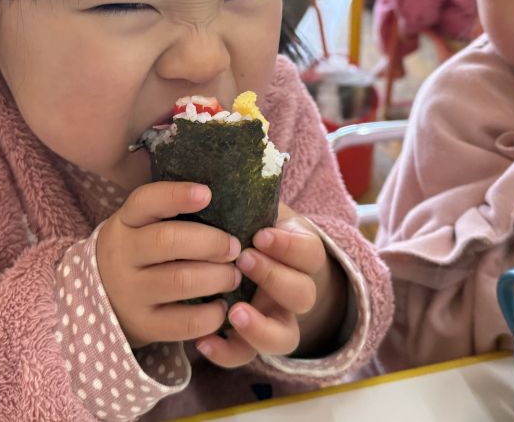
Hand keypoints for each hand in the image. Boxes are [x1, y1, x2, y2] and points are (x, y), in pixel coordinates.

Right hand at [97, 182, 241, 348]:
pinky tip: (221, 306)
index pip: (146, 201)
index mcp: (125, 223)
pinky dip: (212, 314)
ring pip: (181, 281)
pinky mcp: (143, 325)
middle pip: (168, 240)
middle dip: (211, 242)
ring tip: (233, 276)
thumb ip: (172, 214)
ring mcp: (130, 292)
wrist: (105, 301)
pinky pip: (185, 322)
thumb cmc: (140, 254)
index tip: (207, 194)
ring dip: (218, 277)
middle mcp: (122, 255)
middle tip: (234, 248)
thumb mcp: (142, 227)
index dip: (176, 195)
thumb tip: (228, 200)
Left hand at [195, 203, 346, 366]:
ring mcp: (277, 319)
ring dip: (260, 326)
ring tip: (233, 312)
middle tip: (244, 260)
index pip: (308, 252)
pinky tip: (204, 342)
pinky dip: (227, 352)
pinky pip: (245, 357)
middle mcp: (295, 289)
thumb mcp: (260, 208)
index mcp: (301, 252)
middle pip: (302, 294)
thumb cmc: (253, 226)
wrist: (257, 263)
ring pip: (283, 337)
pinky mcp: (251, 342)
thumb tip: (234, 157)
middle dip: (274, 278)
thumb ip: (252, 194)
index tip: (261, 233)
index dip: (288, 246)